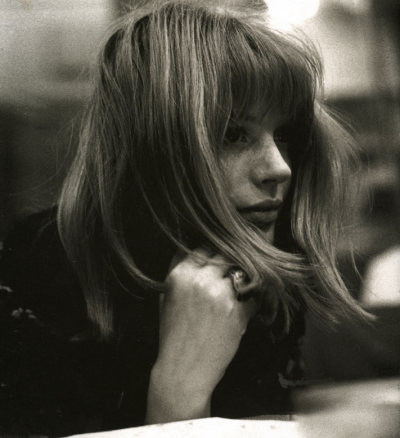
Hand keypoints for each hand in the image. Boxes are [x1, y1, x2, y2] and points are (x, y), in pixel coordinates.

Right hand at [145, 248, 255, 423]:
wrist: (183, 371)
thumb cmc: (173, 335)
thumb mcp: (167, 297)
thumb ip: (180, 272)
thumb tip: (195, 250)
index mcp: (180, 274)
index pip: (204, 246)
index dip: (214, 251)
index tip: (221, 256)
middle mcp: (200, 279)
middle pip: (225, 254)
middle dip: (230, 261)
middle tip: (233, 271)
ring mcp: (220, 294)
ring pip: (241, 272)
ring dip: (243, 280)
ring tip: (239, 292)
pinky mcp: (238, 311)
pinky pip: (252, 296)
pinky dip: (250, 303)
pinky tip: (241, 313)